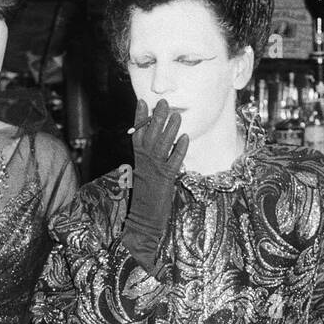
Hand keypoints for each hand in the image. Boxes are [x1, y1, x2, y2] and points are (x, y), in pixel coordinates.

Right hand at [122, 98, 189, 269]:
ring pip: (162, 145)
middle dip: (157, 117)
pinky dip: (179, 150)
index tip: (143, 101)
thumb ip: (147, 161)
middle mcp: (144, 163)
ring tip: (177, 114)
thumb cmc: (143, 202)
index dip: (139, 117)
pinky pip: (174, 162)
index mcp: (137, 161)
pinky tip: (185, 138)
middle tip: (164, 102)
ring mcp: (154, 171)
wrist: (141, 222)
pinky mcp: (165, 180)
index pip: (137, 134)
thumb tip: (154, 147)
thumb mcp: (144, 177)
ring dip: (170, 129)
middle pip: (150, 135)